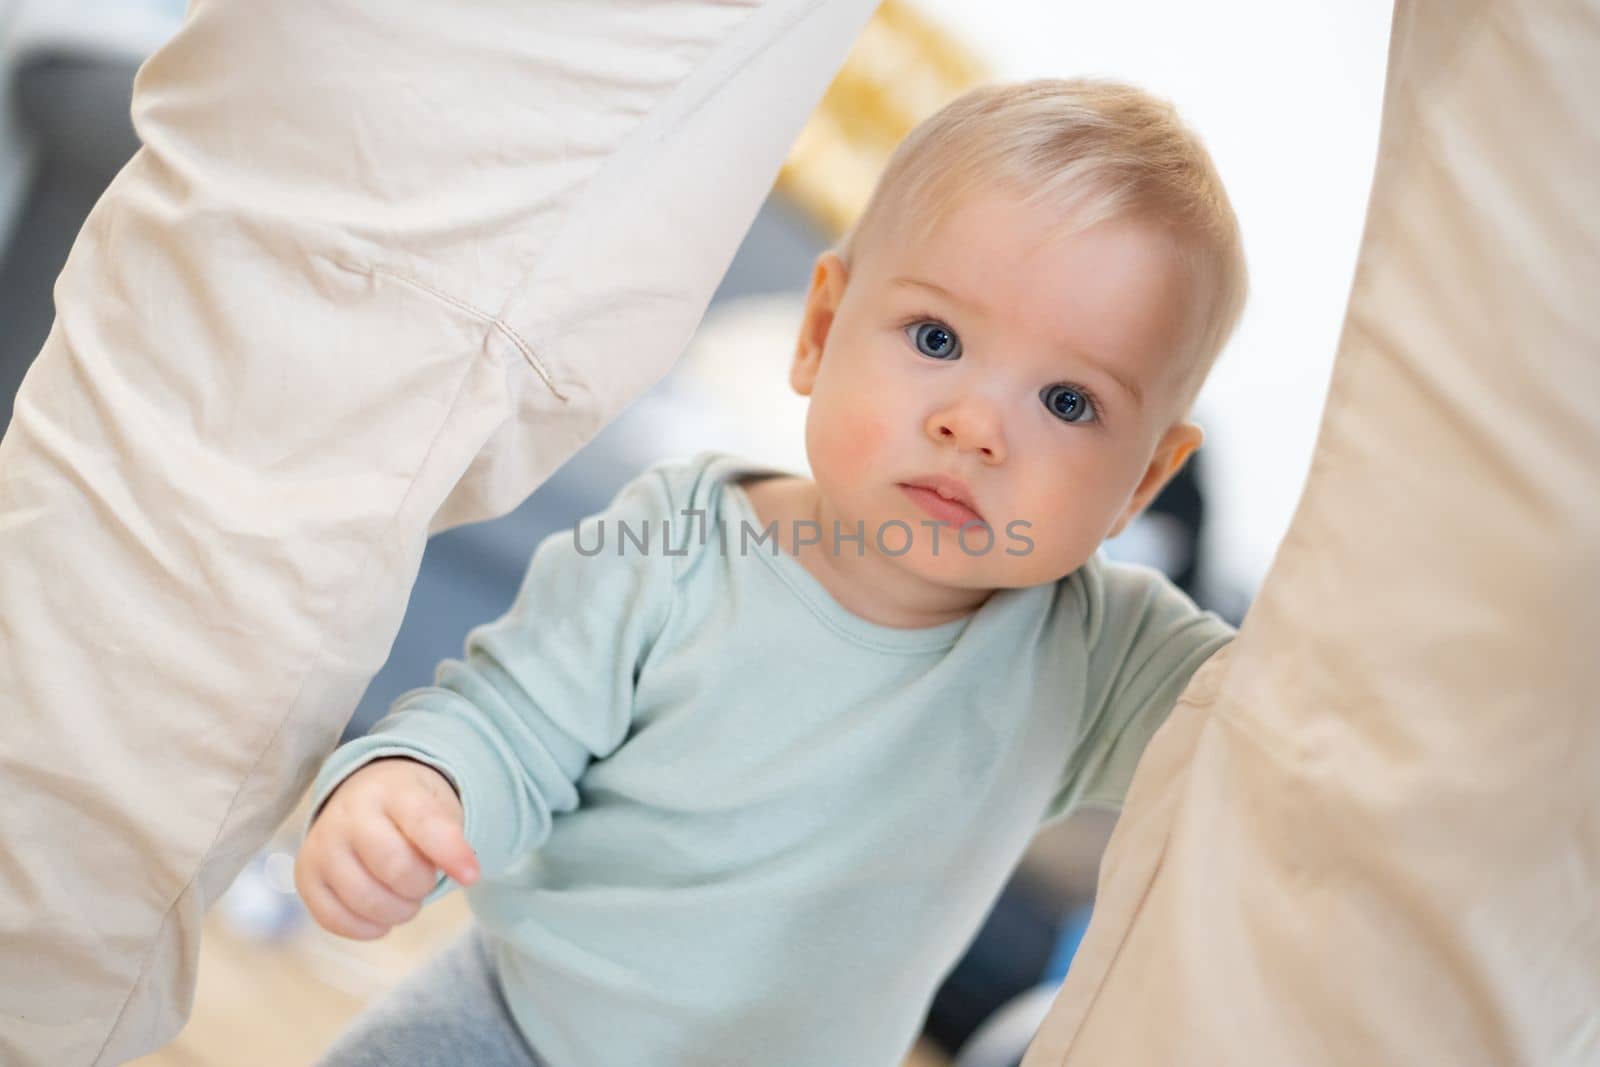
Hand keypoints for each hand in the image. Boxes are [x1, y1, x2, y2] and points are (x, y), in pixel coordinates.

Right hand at [294, 757, 479, 939]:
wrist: (363, 795)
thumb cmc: (410, 809)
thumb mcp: (439, 806)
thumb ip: (451, 838)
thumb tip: (465, 875)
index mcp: (391, 789)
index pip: (423, 822)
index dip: (451, 853)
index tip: (472, 877)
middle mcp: (349, 813)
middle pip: (395, 868)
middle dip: (422, 885)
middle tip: (424, 879)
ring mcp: (322, 844)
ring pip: (365, 900)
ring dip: (399, 911)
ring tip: (405, 896)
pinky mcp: (306, 876)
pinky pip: (335, 919)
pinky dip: (367, 928)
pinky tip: (381, 916)